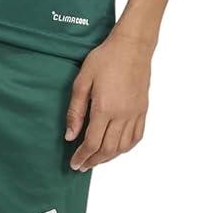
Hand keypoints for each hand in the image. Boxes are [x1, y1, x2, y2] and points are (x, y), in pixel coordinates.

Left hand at [64, 27, 152, 170]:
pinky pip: (137, 136)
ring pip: (123, 146)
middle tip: (83, 166)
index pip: (92, 143)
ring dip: (109, 157)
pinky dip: (126, 148)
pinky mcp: (143, 110)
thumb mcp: (82, 81)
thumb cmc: (105, 59)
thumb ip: (75, 111)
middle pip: (108, 149)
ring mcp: (135, 114)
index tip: (75, 164)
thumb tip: (70, 136)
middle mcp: (122, 115)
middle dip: (93, 161)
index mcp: (105, 109)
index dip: (82, 156)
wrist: (132, 46)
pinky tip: (118, 149)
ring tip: (97, 159)